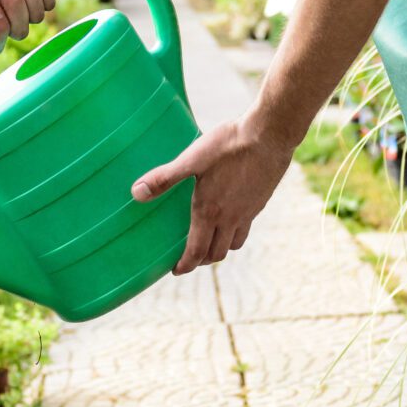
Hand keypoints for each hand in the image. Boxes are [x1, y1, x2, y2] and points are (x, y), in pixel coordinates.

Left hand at [131, 113, 294, 272]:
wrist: (269, 136)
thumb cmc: (228, 145)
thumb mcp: (192, 159)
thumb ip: (164, 178)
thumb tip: (136, 193)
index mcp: (210, 212)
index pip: (197, 252)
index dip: (185, 265)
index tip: (176, 270)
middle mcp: (231, 218)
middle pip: (216, 253)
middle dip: (201, 260)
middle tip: (190, 258)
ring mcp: (248, 212)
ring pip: (234, 244)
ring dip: (220, 249)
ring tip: (209, 242)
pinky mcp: (259, 203)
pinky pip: (246, 228)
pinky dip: (235, 233)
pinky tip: (231, 217)